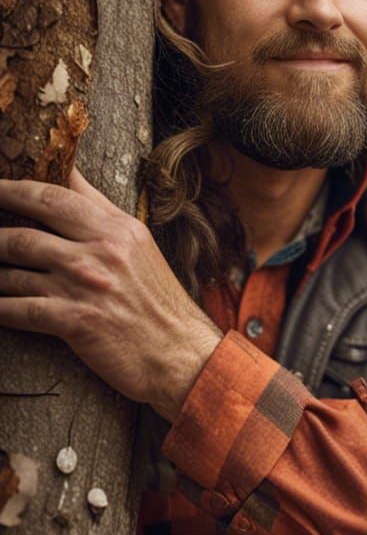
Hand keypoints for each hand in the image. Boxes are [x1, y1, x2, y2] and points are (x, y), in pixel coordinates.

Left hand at [0, 167, 222, 419]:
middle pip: (27, 225)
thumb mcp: (141, 248)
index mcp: (119, 229)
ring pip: (13, 268)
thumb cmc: (160, 303)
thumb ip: (104, 217)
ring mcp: (85, 285)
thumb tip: (70, 181)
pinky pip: (15, 308)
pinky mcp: (74, 320)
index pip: (58, 194)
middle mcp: (102, 251)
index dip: (16, 187)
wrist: (181, 353)